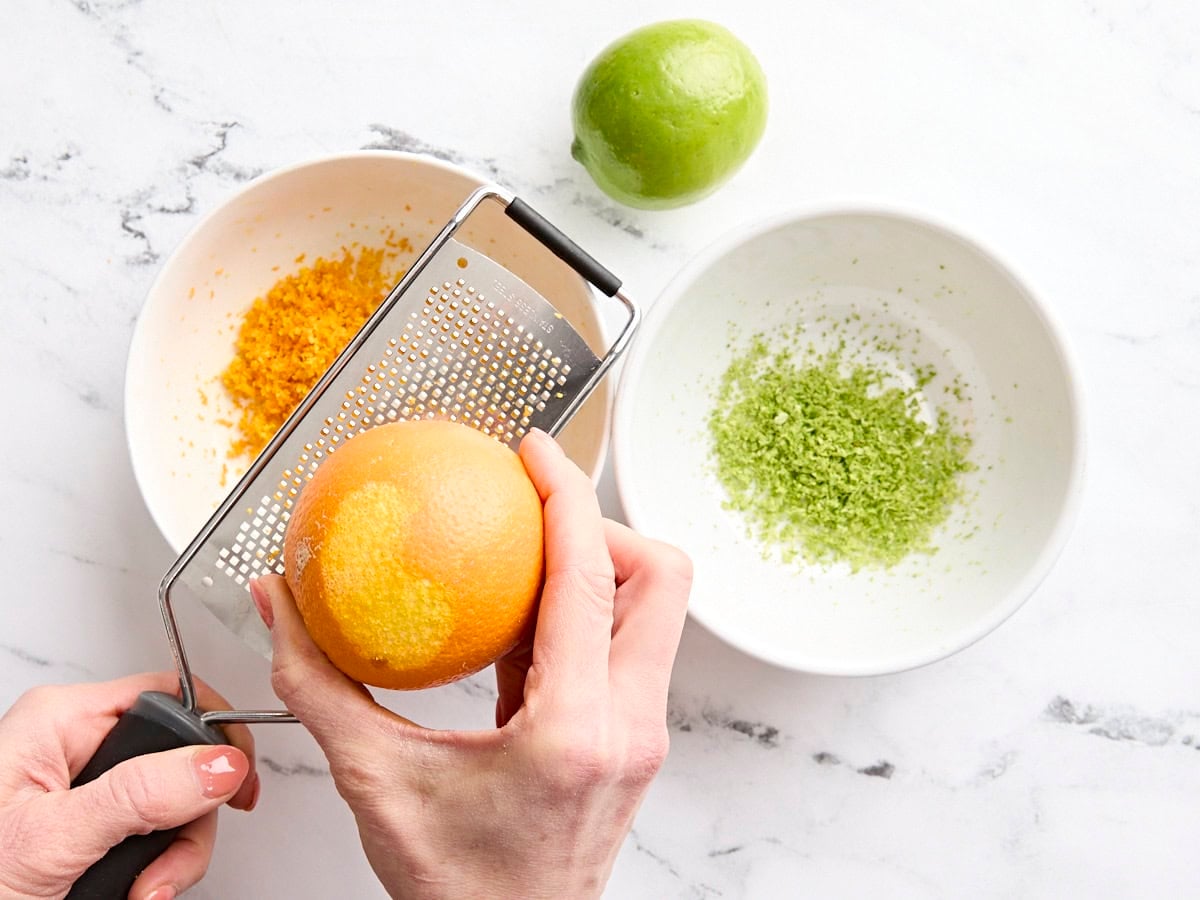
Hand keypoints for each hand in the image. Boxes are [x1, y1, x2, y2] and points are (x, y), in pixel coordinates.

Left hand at [0, 673, 257, 899]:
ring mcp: (86, 791)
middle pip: (180, 758)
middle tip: (168, 863)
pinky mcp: (92, 830)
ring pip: (176, 804)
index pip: (167, 694)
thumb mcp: (55, 839)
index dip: (212, 733)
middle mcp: (74, 748)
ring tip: (140, 892)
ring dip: (172, 857)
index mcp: (59, 722)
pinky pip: (155, 836)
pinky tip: (134, 894)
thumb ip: (140, 795)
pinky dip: (157, 872)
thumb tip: (218, 761)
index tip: (237, 779)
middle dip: (187, 821)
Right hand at [251, 427, 691, 898]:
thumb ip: (317, 686)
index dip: (568, 495)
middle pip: (661, 578)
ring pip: (654, 611)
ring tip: (523, 560)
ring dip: (597, 568)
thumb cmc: (456, 890)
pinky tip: (519, 624)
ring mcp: (641, 734)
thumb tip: (277, 604)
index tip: (533, 451)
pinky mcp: (632, 741)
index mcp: (576, 729)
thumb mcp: (375, 780)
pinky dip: (585, 615)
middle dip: (603, 524)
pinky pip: (627, 647)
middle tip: (533, 513)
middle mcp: (629, 725)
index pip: (591, 579)